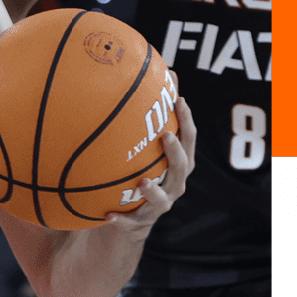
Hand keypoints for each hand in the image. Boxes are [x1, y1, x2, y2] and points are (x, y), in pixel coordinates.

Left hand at [103, 98, 196, 233]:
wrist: (129, 218)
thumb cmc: (140, 171)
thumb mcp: (145, 146)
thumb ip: (150, 116)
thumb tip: (152, 73)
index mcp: (179, 163)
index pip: (188, 139)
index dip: (186, 120)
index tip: (178, 99)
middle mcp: (174, 184)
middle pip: (182, 168)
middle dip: (176, 152)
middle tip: (165, 136)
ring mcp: (159, 206)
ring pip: (162, 200)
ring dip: (154, 192)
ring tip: (142, 182)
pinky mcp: (140, 223)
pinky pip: (131, 223)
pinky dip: (122, 219)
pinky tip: (108, 215)